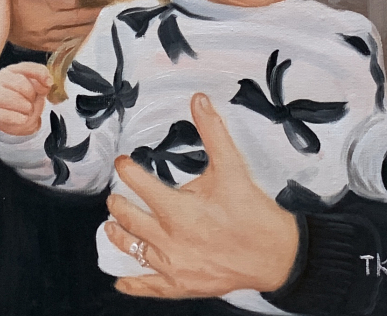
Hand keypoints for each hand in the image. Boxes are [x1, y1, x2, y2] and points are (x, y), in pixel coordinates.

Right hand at [0, 62, 52, 134]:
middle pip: (20, 82)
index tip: (48, 84)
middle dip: (31, 94)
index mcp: (13, 70)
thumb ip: (42, 81)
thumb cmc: (22, 97)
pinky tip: (23, 118)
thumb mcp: (34, 87)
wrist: (8, 116)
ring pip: (9, 97)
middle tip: (33, 101)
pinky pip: (3, 114)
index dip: (40, 75)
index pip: (27, 67)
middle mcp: (2, 79)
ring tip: (28, 110)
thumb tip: (47, 82)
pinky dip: (16, 118)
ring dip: (24, 106)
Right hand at [10, 0, 99, 51]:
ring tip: (102, 25)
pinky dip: (74, 42)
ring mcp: (42, 35)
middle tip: (109, 11)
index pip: (72, 1)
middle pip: (76, 19)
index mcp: (42, 3)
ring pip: (71, 34)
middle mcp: (45, 21)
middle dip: (93, 15)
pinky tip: (83, 40)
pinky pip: (61, 45)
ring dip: (88, 29)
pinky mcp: (38, 44)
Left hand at [105, 93, 298, 298]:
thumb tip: (198, 98)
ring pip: (135, 251)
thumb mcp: (232, 167)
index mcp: (179, 211)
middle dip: (119, 205)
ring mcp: (176, 266)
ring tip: (109, 226)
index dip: (128, 170)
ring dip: (119, 237)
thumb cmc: (252, 212)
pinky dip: (134, 284)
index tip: (122, 161)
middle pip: (131, 220)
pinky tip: (121, 281)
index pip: (141, 185)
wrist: (277, 256)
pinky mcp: (184, 285)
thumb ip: (212, 131)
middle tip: (114, 196)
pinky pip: (152, 287)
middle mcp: (171, 241)